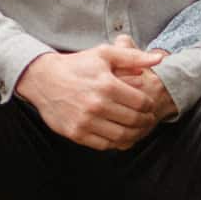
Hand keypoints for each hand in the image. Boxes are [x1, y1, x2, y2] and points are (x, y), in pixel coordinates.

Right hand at [16, 41, 170, 150]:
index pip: (141, 103)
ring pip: (122, 136)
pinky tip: (121, 136)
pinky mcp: (77, 134)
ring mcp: (86, 122)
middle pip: (134, 121)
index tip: (149, 106)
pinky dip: (117, 143)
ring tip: (138, 129)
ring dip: (135, 135)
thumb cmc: (77, 65)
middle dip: (146, 121)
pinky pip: (105, 145)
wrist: (43, 79)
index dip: (150, 105)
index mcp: (107, 85)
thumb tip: (158, 59)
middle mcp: (97, 105)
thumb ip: (132, 57)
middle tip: (148, 119)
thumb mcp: (104, 54)